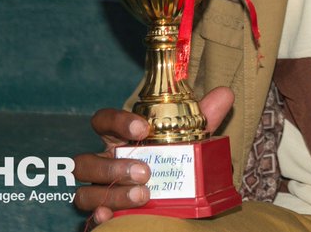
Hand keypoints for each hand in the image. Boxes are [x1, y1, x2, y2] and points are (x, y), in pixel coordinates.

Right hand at [72, 86, 232, 226]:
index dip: (117, 122)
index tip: (143, 128)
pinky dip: (98, 216)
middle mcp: (104, 163)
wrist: (177, 198)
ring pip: (86, 191)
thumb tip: (224, 94)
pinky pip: (90, 217)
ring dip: (113, 193)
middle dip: (113, 165)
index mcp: (119, 139)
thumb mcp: (189, 139)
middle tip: (146, 171)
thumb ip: (204, 118)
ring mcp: (101, 190)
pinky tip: (110, 216)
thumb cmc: (175, 160)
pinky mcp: (105, 214)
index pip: (103, 121)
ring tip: (145, 195)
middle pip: (86, 161)